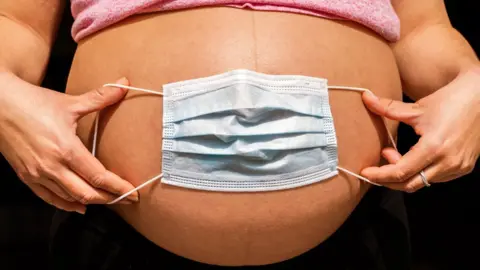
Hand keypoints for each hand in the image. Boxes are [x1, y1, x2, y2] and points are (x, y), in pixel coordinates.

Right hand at [0, 72, 138, 212]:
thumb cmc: (32, 102)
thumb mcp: (70, 102)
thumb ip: (100, 97)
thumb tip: (125, 84)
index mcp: (66, 149)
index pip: (98, 176)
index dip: (118, 187)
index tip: (133, 193)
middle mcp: (52, 166)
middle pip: (87, 193)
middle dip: (110, 198)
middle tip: (126, 199)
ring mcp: (38, 174)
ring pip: (70, 198)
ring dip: (92, 201)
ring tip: (108, 200)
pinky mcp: (26, 176)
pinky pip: (50, 198)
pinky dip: (67, 204)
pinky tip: (79, 205)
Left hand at [360, 68, 479, 191]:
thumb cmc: (451, 100)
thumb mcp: (417, 107)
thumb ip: (388, 108)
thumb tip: (366, 97)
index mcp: (434, 148)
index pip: (400, 172)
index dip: (379, 175)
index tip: (365, 173)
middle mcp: (448, 162)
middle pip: (409, 184)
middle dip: (388, 179)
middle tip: (376, 166)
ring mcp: (458, 167)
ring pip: (423, 183)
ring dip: (404, 174)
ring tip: (393, 154)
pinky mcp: (464, 167)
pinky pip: (436, 178)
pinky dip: (419, 173)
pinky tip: (412, 158)